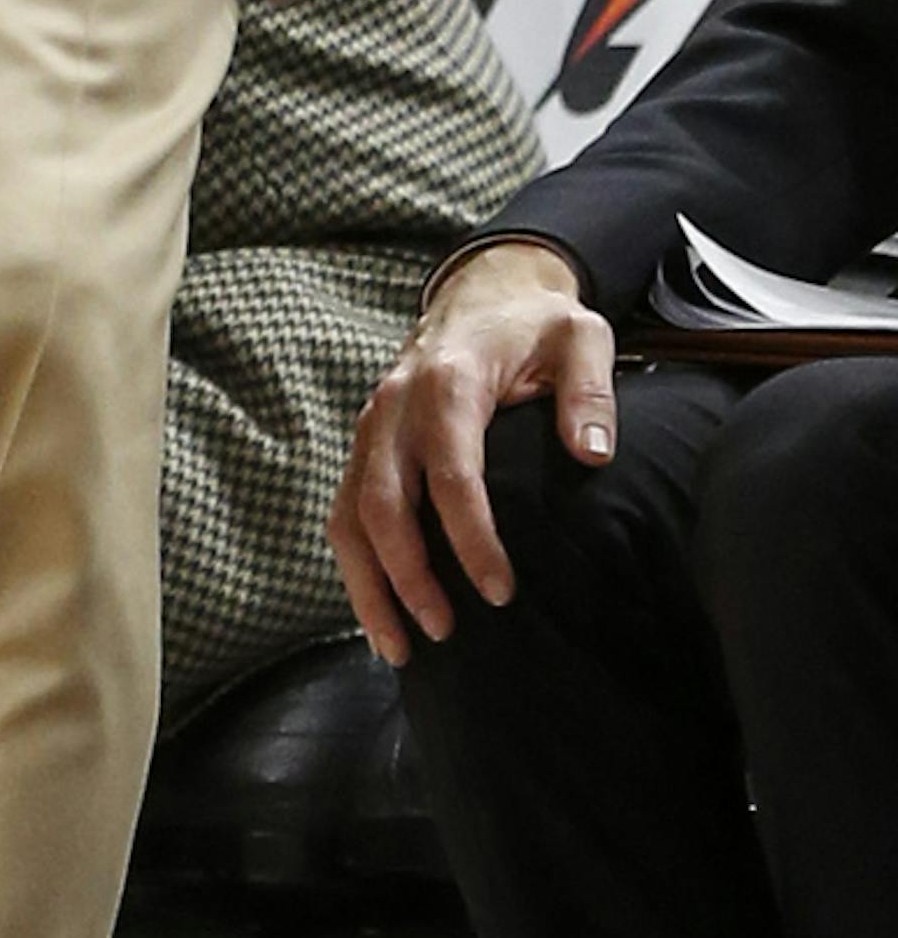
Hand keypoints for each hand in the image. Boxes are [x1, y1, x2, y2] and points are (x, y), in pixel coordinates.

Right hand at [326, 240, 617, 663]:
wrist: (484, 289)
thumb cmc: (536, 322)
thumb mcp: (581, 336)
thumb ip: (590, 391)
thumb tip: (591, 455)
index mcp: (449, 381)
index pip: (451, 472)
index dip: (470, 538)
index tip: (501, 591)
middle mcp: (396, 406)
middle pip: (382, 502)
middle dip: (408, 575)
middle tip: (446, 631)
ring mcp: (373, 427)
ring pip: (349, 515)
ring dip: (368, 584)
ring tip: (398, 648)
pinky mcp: (367, 445)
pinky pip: (346, 512)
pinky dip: (357, 567)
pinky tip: (380, 616)